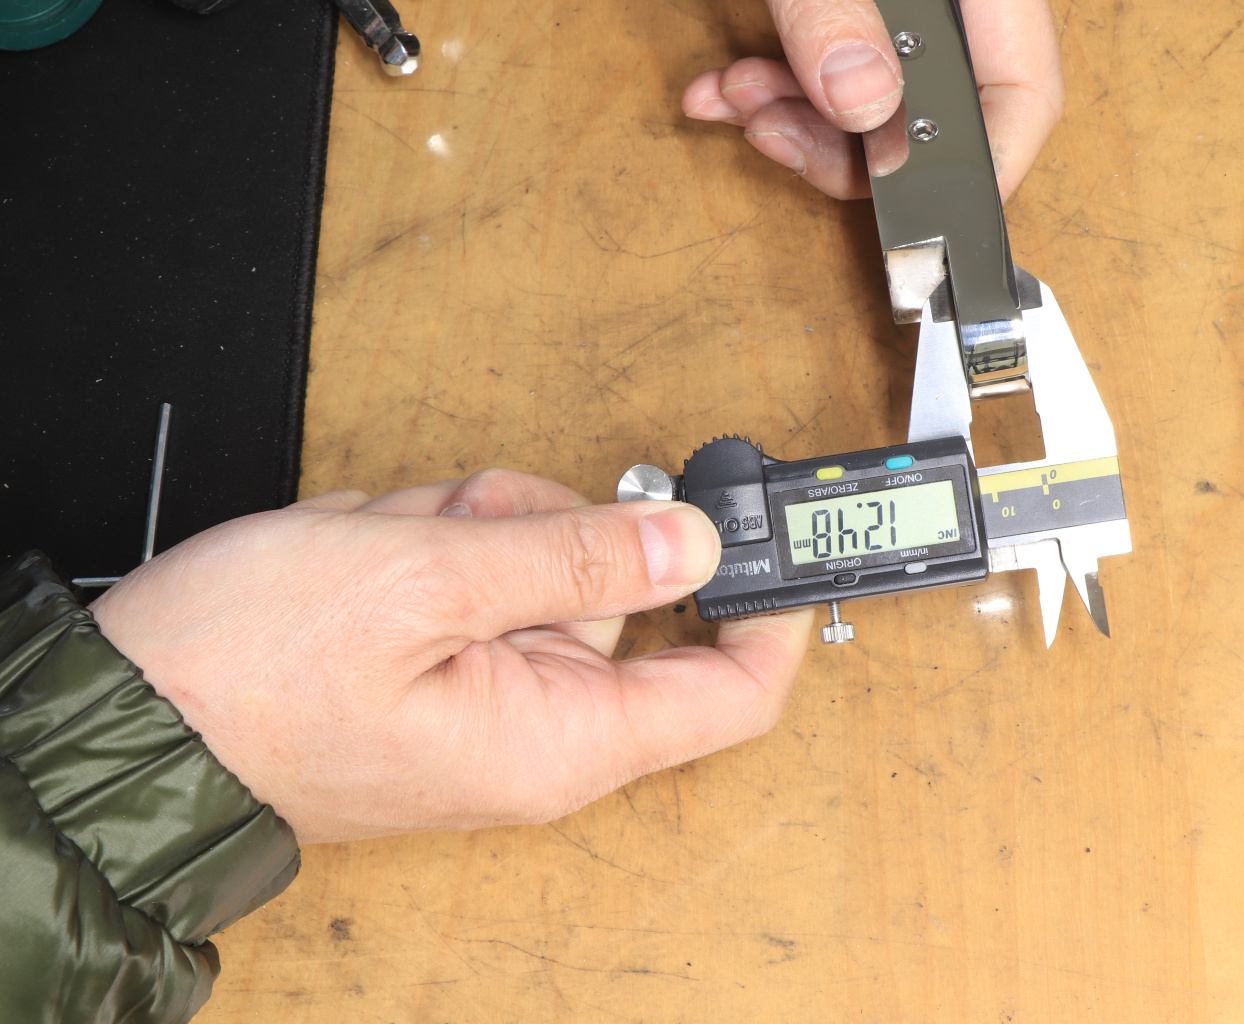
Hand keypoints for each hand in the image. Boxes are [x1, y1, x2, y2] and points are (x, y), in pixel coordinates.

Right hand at [91, 469, 813, 843]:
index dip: (770, 613)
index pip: (731, 694)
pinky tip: (380, 548)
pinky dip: (445, 540)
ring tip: (398, 541)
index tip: (770, 536)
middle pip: (624, 597)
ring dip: (485, 527)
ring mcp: (491, 694)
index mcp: (562, 740)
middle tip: (476, 520)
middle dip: (556, 530)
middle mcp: (541, 730)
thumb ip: (574, 556)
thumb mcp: (426, 581)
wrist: (126, 717)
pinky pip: (490, 574)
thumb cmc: (249, 674)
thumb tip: (693, 539)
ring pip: (549, 566)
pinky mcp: (447, 664)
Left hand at [681, 0, 1063, 199]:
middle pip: (939, 112)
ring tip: (735, 103)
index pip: (1023, 93)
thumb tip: (864, 106)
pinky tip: (723, 87)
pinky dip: (775, 88)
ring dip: (797, 124)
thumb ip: (832, 7)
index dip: (979, 173)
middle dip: (848, 148)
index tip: (910, 217)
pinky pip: (826, 64)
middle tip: (774, 139)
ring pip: (873, 100)